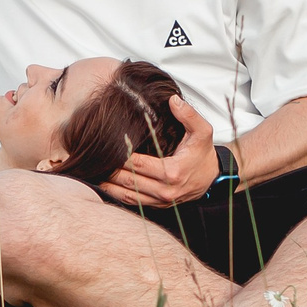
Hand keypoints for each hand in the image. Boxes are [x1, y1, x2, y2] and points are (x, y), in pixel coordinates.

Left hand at [98, 97, 218, 207]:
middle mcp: (165, 190)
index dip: (121, 156)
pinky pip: (133, 203)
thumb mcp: (203, 131)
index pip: (139, 164)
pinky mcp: (158, 206)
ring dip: (109, 185)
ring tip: (93, 173)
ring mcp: (161, 201)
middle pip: (129, 181)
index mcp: (173, 172)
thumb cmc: (203, 154)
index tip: (108, 146)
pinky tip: (105, 185)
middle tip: (93, 159)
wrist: (212, 178)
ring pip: (127, 195)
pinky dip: (117, 195)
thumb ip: (189, 115)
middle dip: (110, 170)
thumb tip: (173, 100)